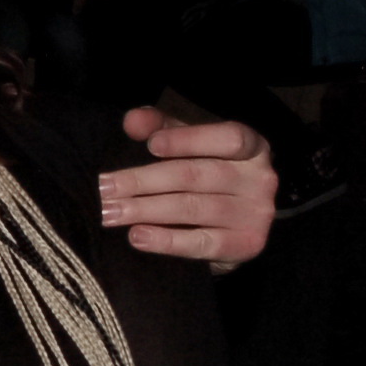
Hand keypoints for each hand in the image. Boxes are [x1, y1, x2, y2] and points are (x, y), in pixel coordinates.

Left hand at [102, 109, 276, 271]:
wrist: (236, 225)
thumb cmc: (208, 173)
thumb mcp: (189, 145)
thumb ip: (162, 127)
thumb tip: (133, 120)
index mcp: (252, 147)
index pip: (226, 138)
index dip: (189, 139)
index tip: (150, 145)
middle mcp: (261, 179)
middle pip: (196, 176)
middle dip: (144, 180)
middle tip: (105, 188)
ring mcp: (256, 215)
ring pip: (193, 208)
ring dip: (145, 210)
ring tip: (111, 213)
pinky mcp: (246, 245)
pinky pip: (201, 243)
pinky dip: (166, 241)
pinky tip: (137, 236)